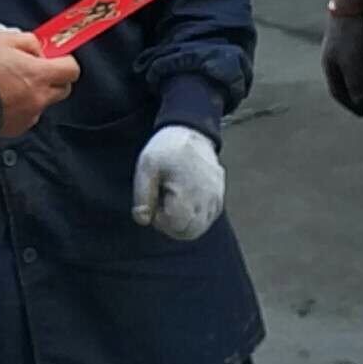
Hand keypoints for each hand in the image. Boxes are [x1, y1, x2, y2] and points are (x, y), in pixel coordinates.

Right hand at [0, 31, 78, 138]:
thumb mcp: (3, 39)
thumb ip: (29, 42)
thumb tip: (39, 50)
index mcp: (39, 74)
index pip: (72, 70)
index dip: (64, 62)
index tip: (53, 58)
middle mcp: (39, 98)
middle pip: (63, 89)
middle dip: (54, 79)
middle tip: (34, 70)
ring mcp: (28, 116)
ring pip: (44, 103)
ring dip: (35, 94)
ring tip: (11, 86)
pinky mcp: (16, 129)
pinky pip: (27, 116)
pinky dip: (21, 108)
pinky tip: (3, 100)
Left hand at [132, 125, 224, 240]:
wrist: (191, 131)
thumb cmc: (166, 148)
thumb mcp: (146, 166)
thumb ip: (142, 195)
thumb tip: (143, 220)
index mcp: (188, 191)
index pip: (176, 226)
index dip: (161, 221)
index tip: (154, 204)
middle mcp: (207, 197)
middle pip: (190, 232)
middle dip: (172, 226)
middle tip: (161, 206)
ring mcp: (216, 197)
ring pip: (201, 227)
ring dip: (184, 223)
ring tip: (172, 202)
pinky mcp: (220, 195)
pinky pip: (209, 217)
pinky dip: (196, 217)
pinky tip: (184, 201)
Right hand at [320, 0, 362, 115]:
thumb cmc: (351, 32)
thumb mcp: (351, 62)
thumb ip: (356, 85)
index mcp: (330, 65)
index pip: (339, 92)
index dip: (352, 104)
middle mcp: (336, 57)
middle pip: (348, 82)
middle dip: (362, 94)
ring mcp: (347, 44)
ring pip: (358, 69)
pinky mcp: (359, 34)